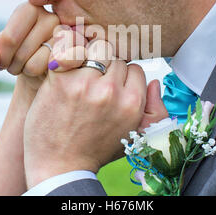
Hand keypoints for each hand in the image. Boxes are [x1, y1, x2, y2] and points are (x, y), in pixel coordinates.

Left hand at [0, 2, 59, 91]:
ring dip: (27, 72)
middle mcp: (51, 17)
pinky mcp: (77, 53)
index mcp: (30, 9)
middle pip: (22, 52)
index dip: (1, 56)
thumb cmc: (18, 55)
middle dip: (13, 66)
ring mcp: (67, 35)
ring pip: (36, 64)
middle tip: (15, 65)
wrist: (41, 68)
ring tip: (29, 67)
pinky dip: (43, 75)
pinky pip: (51, 72)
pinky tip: (44, 71)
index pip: (9, 38)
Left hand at [23, 39, 146, 187]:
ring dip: (88, 58)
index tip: (111, 86)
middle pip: (115, 58)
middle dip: (106, 68)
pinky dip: (66, 51)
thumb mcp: (135, 136)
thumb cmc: (96, 150)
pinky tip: (64, 65)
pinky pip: (68, 48)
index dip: (123, 77)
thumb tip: (155, 82)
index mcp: (132, 103)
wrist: (60, 166)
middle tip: (93, 82)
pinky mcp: (61, 80)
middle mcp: (112, 91)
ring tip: (79, 74)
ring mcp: (86, 84)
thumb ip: (155, 111)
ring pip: (95, 49)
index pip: (134, 68)